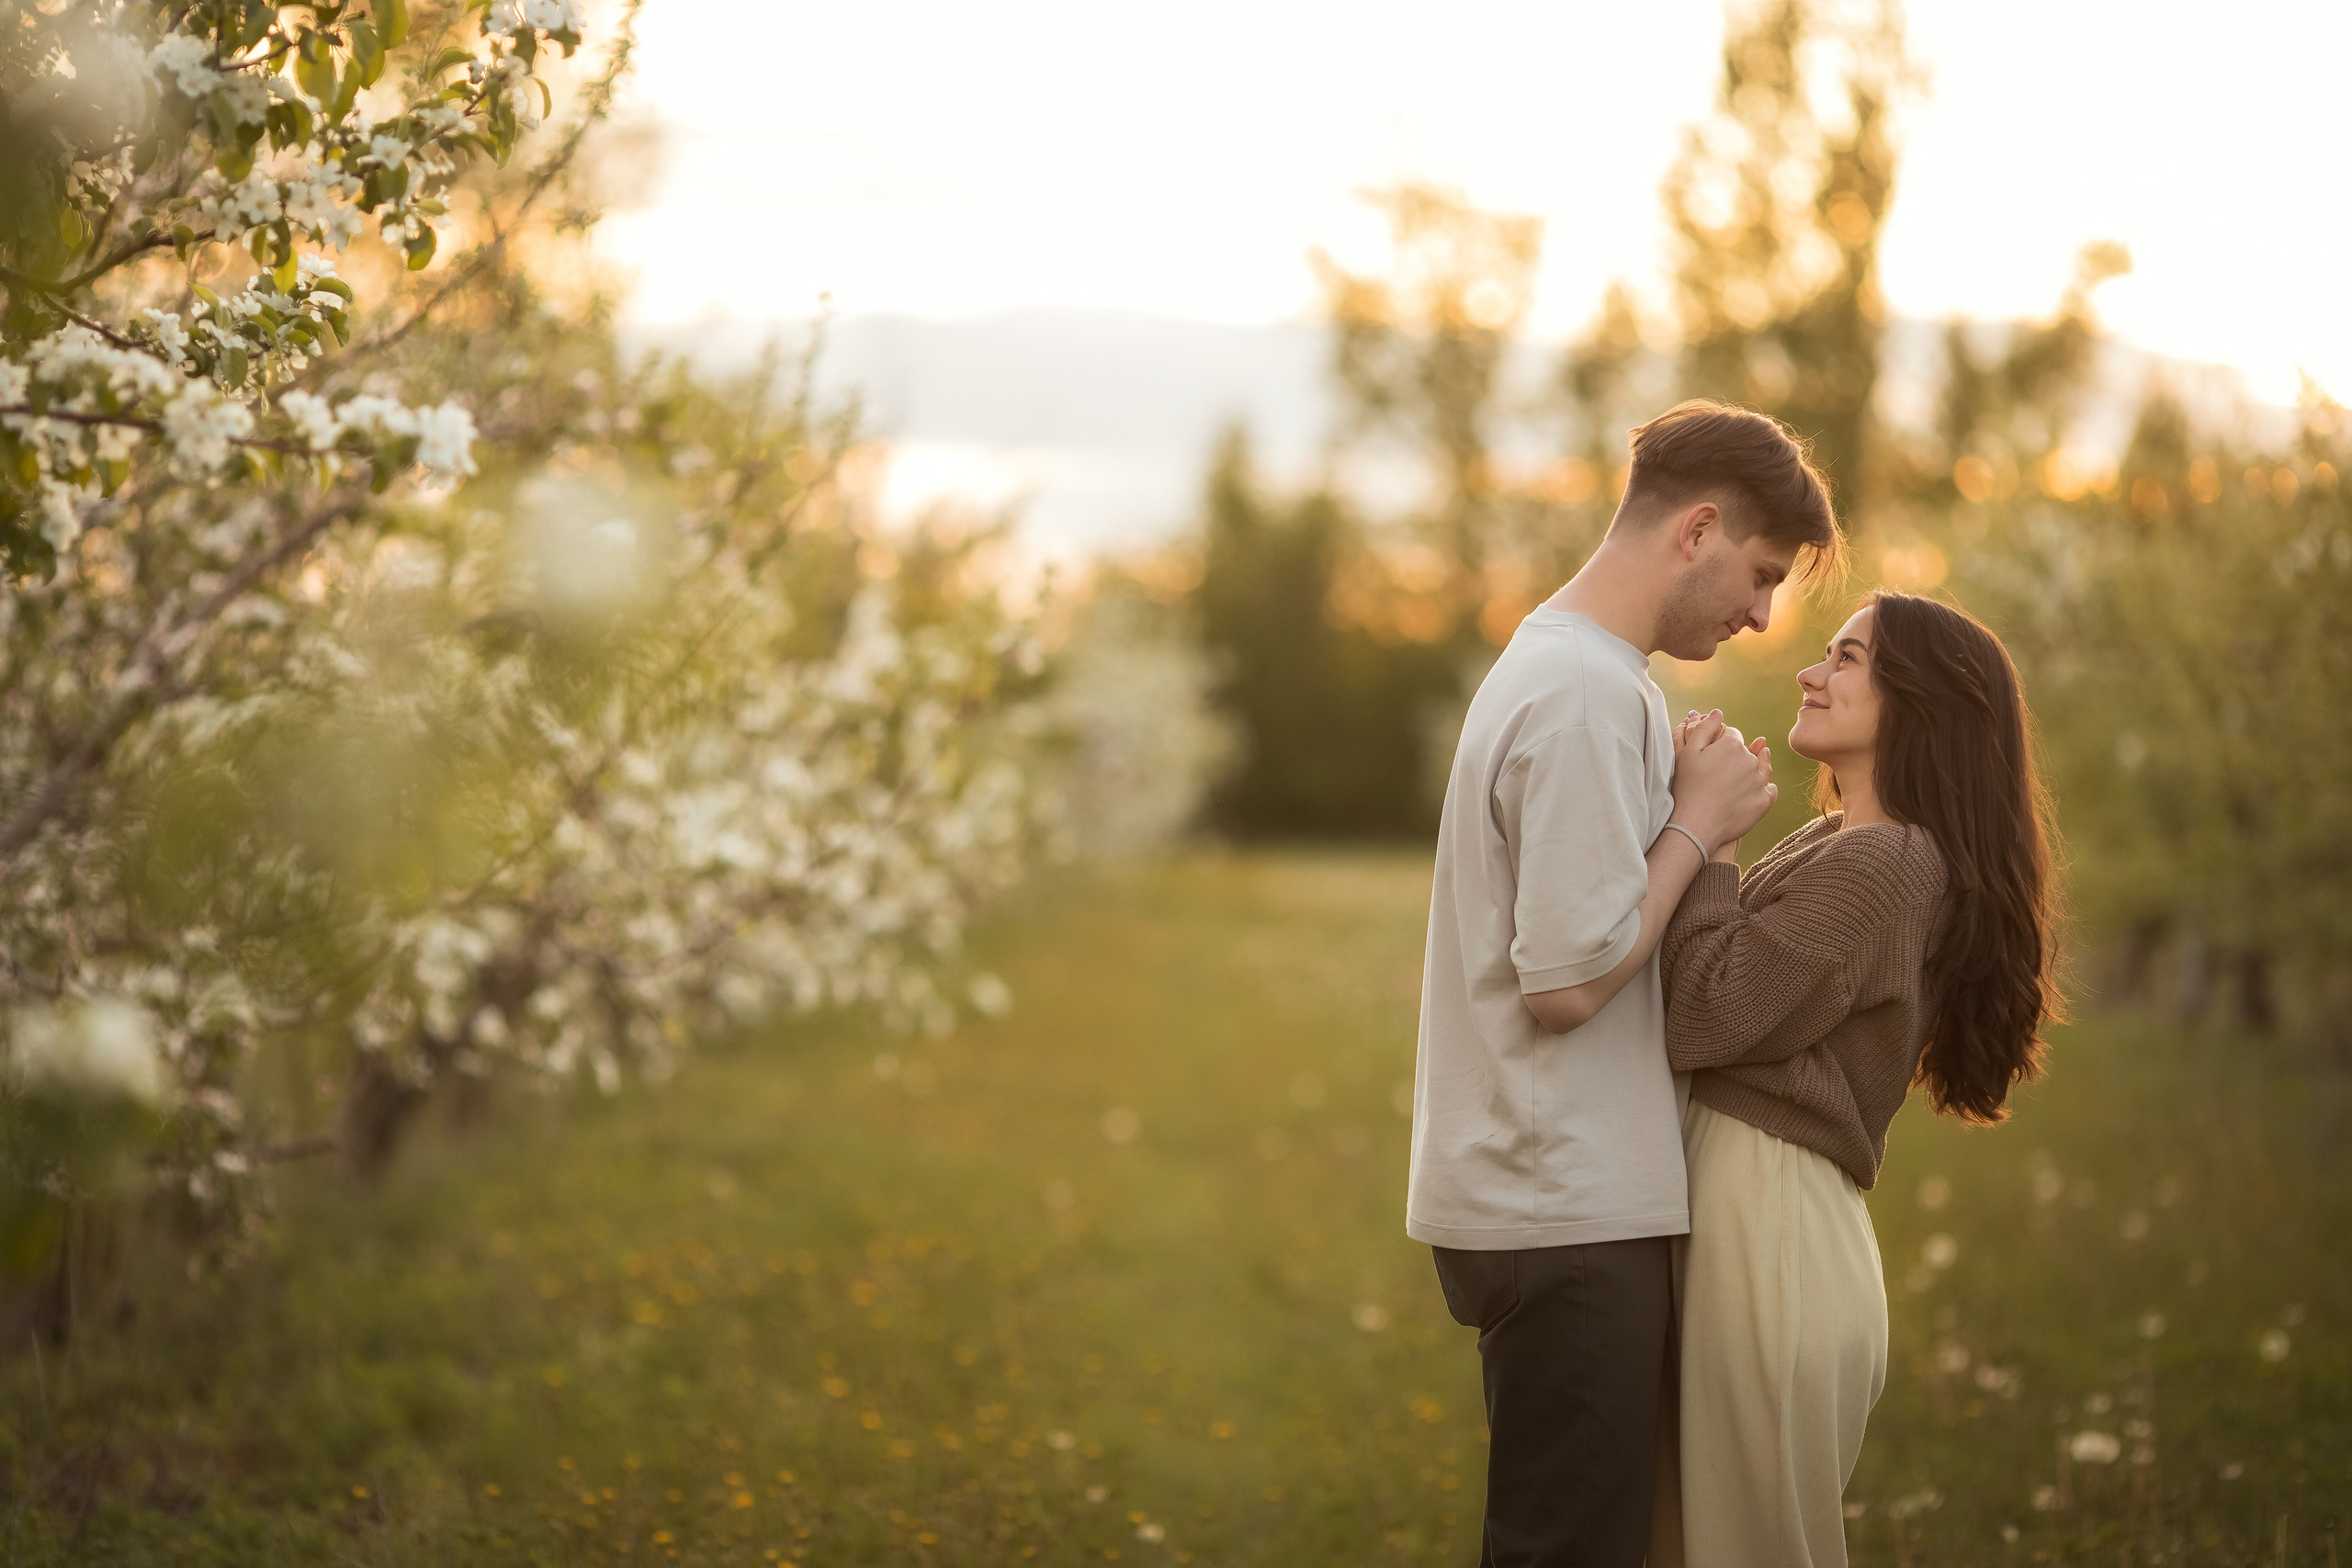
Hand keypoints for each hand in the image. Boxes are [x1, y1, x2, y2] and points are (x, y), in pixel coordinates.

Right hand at [1670, 708, 1777, 853]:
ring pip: (1762, 769)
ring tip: (1737, 782)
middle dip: (1738, 758)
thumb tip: (1718, 712)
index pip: (1733, 736)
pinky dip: (1762, 790)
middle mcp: (1751, 760)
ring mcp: (1760, 781)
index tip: (1714, 757)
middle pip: (1748, 752)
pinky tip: (1749, 794)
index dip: (1723, 744)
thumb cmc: (1687, 787)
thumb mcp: (1687, 753)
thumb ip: (1704, 728)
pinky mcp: (1764, 801)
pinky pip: (1770, 789)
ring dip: (1753, 772)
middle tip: (1721, 773)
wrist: (1695, 824)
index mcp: (1732, 745)